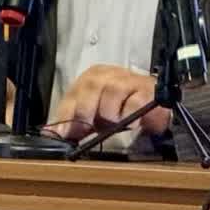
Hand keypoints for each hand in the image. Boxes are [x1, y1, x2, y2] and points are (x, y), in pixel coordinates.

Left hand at [51, 65, 170, 139]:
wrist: (154, 102)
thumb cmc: (121, 108)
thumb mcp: (95, 116)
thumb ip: (76, 124)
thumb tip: (55, 135)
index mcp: (92, 78)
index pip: (74, 92)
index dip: (67, 113)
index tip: (63, 132)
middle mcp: (108, 75)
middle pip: (91, 85)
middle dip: (85, 110)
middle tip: (85, 129)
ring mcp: (129, 80)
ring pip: (112, 90)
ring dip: (108, 112)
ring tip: (111, 124)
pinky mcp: (148, 91)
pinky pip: (136, 100)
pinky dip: (130, 113)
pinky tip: (130, 124)